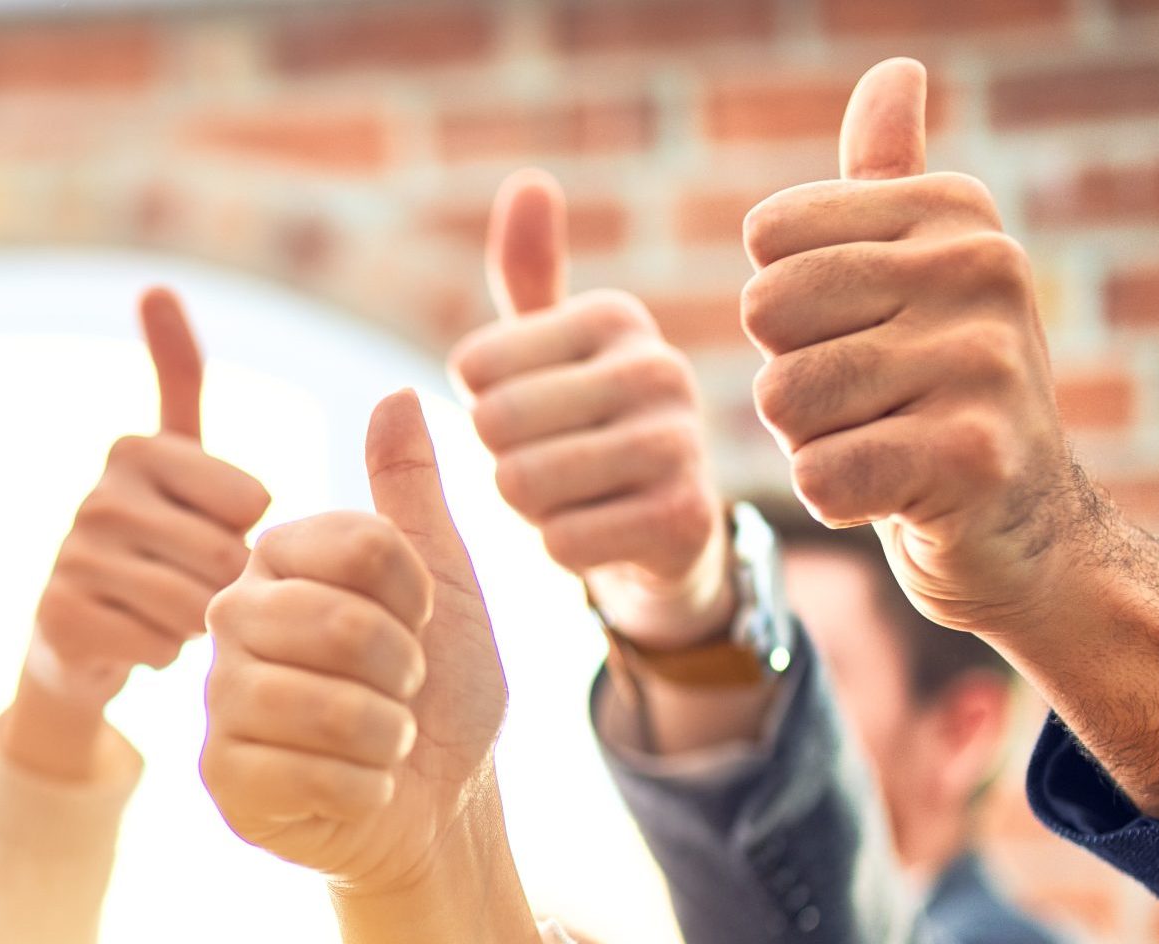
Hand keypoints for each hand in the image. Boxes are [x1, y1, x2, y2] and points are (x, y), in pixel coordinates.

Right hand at [1, 288, 270, 777]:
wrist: (76, 636)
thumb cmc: (152, 537)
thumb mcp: (173, 456)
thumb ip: (175, 377)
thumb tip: (154, 285)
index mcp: (135, 448)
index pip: (251, 501)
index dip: (247, 530)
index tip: (207, 530)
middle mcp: (98, 496)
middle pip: (227, 556)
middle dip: (226, 584)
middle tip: (186, 582)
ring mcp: (74, 559)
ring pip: (197, 606)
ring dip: (199, 624)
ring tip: (164, 611)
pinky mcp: (61, 621)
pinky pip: (161, 646)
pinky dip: (163, 654)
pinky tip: (135, 640)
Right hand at [200, 391, 505, 893]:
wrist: (441, 800)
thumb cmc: (439, 687)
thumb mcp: (444, 581)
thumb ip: (412, 494)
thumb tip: (395, 392)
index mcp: (277, 559)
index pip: (359, 544)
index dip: (416, 596)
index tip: (418, 623)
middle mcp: (231, 616)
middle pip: (340, 622)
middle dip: (405, 669)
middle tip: (404, 692)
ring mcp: (218, 697)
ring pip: (325, 703)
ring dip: (388, 733)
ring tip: (386, 739)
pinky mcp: (220, 775)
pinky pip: (306, 773)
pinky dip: (364, 788)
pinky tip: (360, 788)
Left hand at [449, 172, 729, 650]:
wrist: (669, 529)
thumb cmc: (587, 426)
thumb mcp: (553, 348)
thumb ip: (529, 272)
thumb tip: (531, 179)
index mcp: (614, 315)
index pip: (473, 367)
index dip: (480, 406)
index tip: (532, 415)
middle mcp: (657, 366)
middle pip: (493, 425)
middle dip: (498, 459)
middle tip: (547, 465)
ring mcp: (680, 442)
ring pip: (520, 485)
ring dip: (527, 508)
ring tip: (572, 496)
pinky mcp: (685, 518)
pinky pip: (560, 541)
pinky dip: (560, 549)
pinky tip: (599, 533)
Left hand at [739, 58, 1080, 638]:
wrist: (1027, 533)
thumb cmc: (942, 394)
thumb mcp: (919, 273)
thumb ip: (888, 176)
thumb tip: (897, 69)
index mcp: (955, 210)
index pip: (769, 239)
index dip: (789, 309)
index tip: (866, 335)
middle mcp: (983, 267)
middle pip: (767, 312)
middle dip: (793, 375)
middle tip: (873, 401)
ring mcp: (987, 360)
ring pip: (783, 398)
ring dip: (815, 440)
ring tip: (889, 443)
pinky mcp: (973, 455)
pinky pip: (819, 474)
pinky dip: (839, 499)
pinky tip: (900, 495)